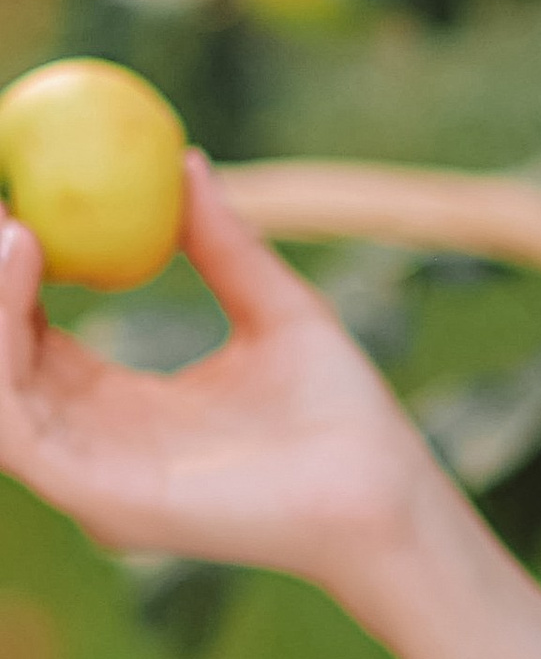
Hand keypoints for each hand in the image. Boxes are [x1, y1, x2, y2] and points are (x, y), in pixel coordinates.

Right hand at [0, 154, 448, 598]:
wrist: (385, 487)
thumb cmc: (343, 414)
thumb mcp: (275, 306)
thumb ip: (224, 244)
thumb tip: (187, 160)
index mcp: (120, 407)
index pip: (31, 334)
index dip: (10, 271)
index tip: (15, 199)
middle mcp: (90, 444)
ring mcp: (89, 476)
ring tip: (7, 227)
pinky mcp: (99, 497)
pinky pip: (15, 422)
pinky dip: (0, 343)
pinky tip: (24, 263)